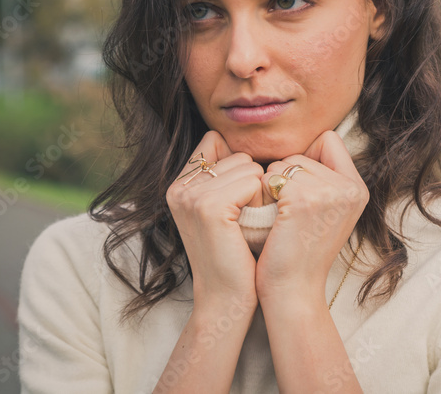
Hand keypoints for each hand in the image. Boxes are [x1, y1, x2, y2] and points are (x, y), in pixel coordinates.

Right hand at [165, 131, 264, 313]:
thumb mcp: (224, 209)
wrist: (226, 299)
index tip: (241, 199)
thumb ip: (225, 175)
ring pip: (248, 165)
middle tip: (244, 218)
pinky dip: (261, 201)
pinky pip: (253, 181)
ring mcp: (191, 196)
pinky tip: (251, 225)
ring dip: (259, 192)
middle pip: (236, 153)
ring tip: (247, 223)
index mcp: (179, 185)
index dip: (239, 166)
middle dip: (251, 181)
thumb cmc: (236, 253)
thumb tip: (243, 144)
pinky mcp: (208, 207)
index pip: (216, 141)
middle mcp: (179, 187)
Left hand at [254, 129, 369, 307]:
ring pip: (285, 162)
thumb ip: (324, 177)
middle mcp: (350, 187)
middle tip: (288, 212)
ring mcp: (329, 192)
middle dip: (286, 175)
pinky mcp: (303, 199)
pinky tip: (269, 218)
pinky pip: (271, 176)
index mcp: (358, 188)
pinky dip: (263, 194)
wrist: (293, 292)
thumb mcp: (326, 210)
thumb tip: (301, 146)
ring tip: (280, 217)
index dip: (307, 157)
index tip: (298, 188)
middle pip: (303, 150)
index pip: (328, 140)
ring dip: (272, 185)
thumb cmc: (300, 252)